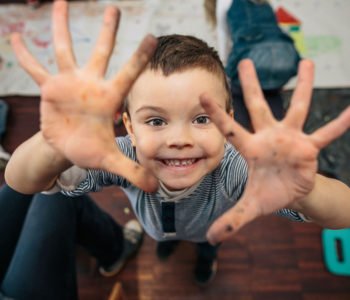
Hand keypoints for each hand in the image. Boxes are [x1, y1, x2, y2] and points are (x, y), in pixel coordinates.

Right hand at [11, 0, 157, 191]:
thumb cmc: (92, 150)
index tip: (153, 35)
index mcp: (109, 98)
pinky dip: (26, 54)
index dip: (139, 56)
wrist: (70, 148)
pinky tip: (16, 35)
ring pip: (65, 50)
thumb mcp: (109, 161)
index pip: (128, 73)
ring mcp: (69, 84)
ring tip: (61, 2)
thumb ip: (132, 170)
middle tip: (114, 8)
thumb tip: (155, 188)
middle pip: (101, 52)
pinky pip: (35, 68)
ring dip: (62, 27)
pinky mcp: (49, 89)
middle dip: (107, 31)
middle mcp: (91, 85)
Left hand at [201, 59, 349, 243]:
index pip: (230, 128)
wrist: (291, 195)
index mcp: (251, 149)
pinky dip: (339, 125)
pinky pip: (326, 134)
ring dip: (303, 87)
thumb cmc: (268, 194)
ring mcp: (291, 140)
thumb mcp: (250, 208)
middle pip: (259, 106)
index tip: (202, 94)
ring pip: (297, 108)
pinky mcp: (310, 148)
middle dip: (251, 85)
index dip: (217, 113)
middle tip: (244, 60)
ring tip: (308, 62)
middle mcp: (269, 137)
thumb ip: (232, 220)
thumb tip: (211, 239)